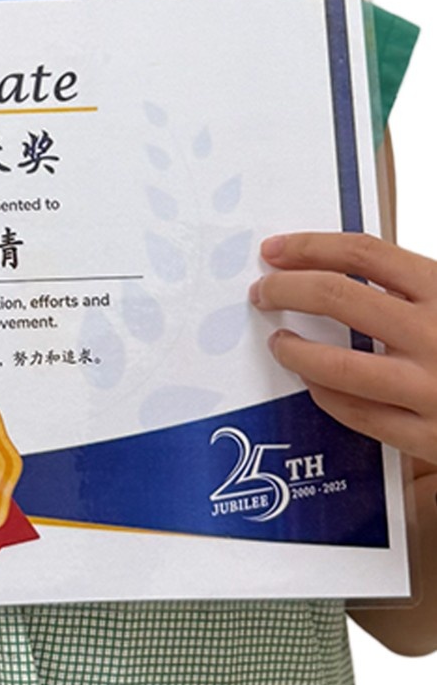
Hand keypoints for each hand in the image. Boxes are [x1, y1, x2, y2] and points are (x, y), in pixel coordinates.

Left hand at [251, 232, 436, 467]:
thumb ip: (415, 284)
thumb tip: (339, 262)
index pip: (363, 252)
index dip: (310, 246)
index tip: (277, 250)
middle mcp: (436, 334)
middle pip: (337, 296)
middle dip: (286, 289)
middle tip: (264, 292)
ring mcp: (431, 388)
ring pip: (337, 364)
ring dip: (295, 348)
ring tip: (279, 341)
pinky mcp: (428, 438)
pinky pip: (357, 414)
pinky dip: (324, 394)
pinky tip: (312, 382)